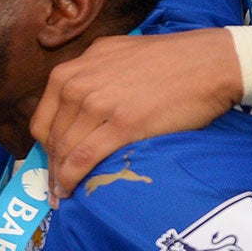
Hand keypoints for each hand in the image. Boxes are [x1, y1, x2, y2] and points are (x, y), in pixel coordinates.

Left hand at [32, 29, 238, 200]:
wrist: (208, 62)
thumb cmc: (166, 59)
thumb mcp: (112, 54)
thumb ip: (87, 76)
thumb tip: (73, 104)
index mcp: (71, 70)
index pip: (43, 119)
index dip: (44, 147)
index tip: (51, 163)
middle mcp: (77, 85)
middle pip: (52, 138)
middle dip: (51, 167)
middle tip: (54, 188)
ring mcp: (98, 104)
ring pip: (66, 150)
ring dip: (60, 178)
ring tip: (62, 195)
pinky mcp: (122, 124)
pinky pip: (84, 158)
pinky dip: (72, 178)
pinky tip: (72, 191)